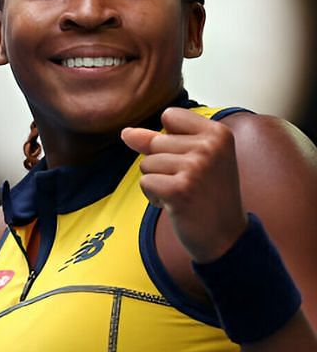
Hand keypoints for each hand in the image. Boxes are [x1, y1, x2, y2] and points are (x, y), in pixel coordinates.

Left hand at [121, 107, 247, 262]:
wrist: (225, 236)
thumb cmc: (208, 195)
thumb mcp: (192, 160)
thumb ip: (157, 140)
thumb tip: (126, 132)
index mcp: (218, 133)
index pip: (169, 116)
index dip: (170, 139)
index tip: (193, 159)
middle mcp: (210, 147)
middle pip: (155, 141)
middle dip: (162, 164)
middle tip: (190, 183)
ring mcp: (196, 168)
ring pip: (147, 163)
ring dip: (158, 182)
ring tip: (184, 193)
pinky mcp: (179, 189)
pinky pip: (145, 183)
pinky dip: (154, 196)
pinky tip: (176, 205)